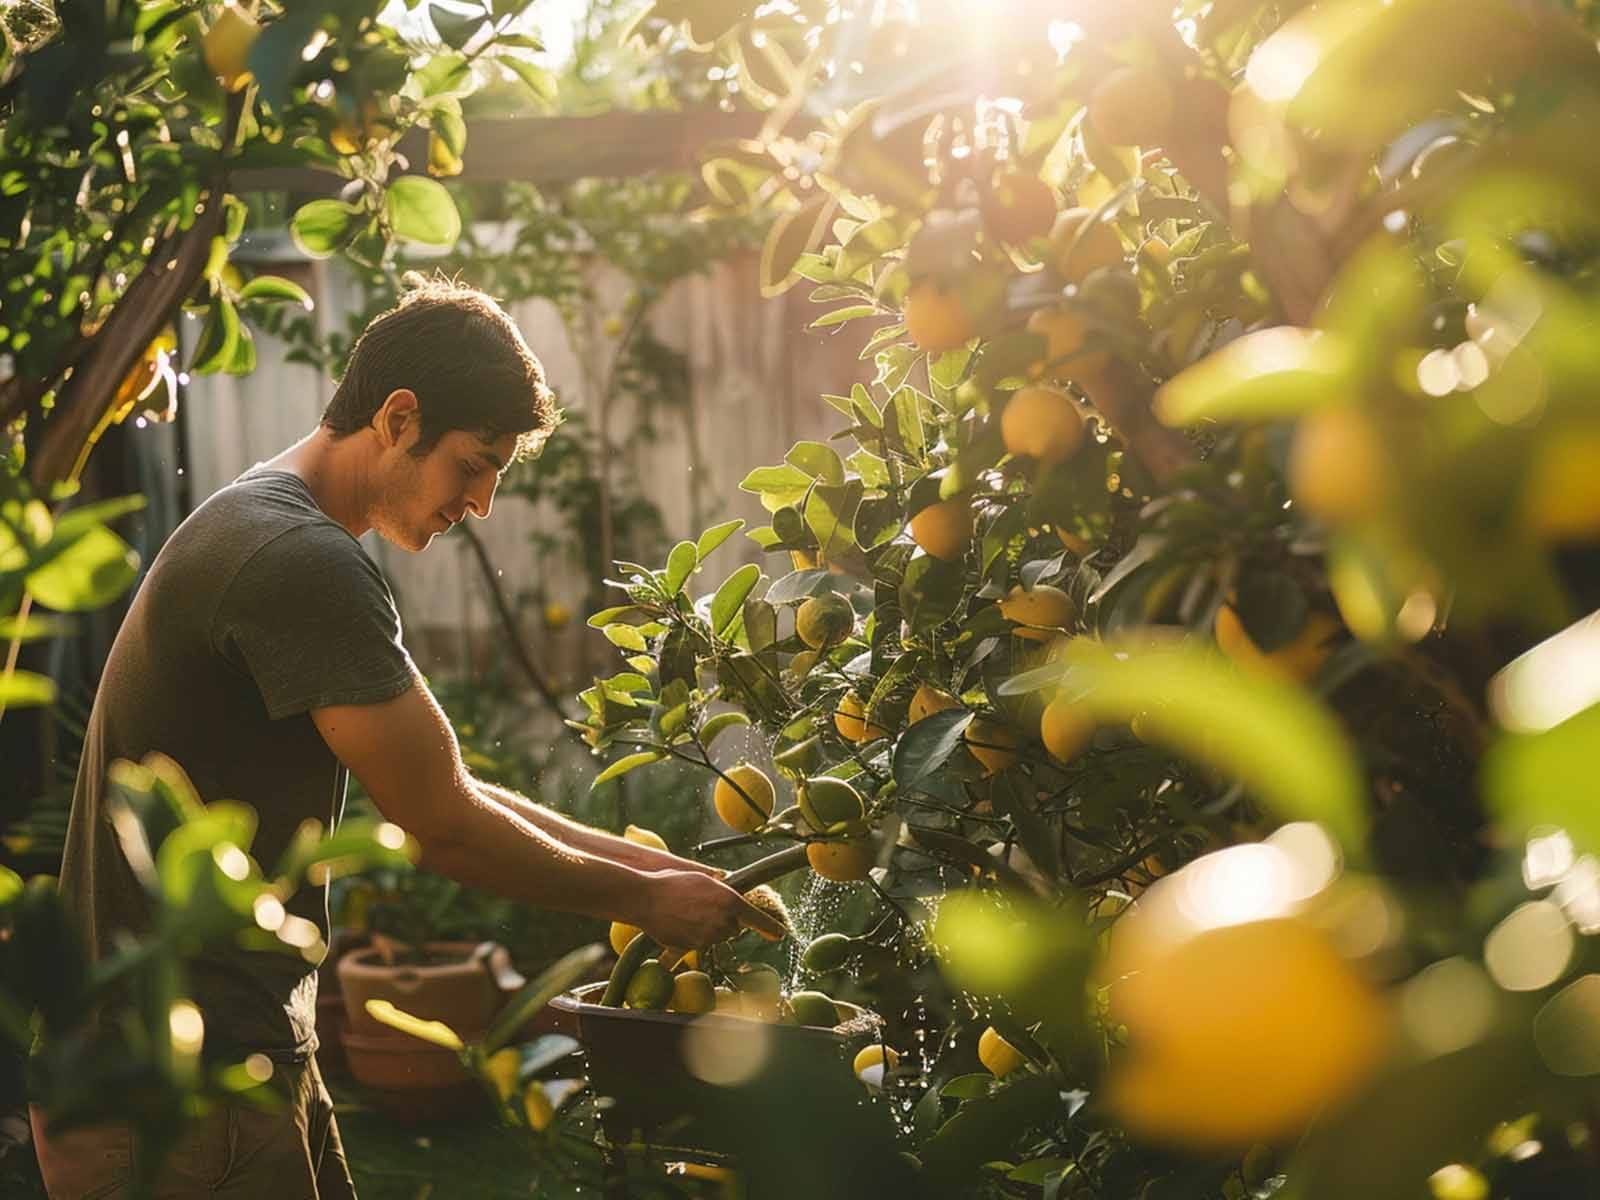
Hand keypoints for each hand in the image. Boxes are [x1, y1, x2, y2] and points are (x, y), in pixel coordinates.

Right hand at [632, 870, 786, 948]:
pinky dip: (696, 935)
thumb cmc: (673, 883)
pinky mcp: (694, 947)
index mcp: (730, 901)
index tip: (780, 934)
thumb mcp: (703, 879)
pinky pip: (702, 942)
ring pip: (718, 936)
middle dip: (727, 921)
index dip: (770, 928)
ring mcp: (709, 937)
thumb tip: (731, 892)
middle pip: (735, 928)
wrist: (645, 899)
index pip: (757, 918)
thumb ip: (723, 889)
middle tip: (707, 907)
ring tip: (690, 912)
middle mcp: (723, 921)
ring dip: (711, 928)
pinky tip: (681, 922)